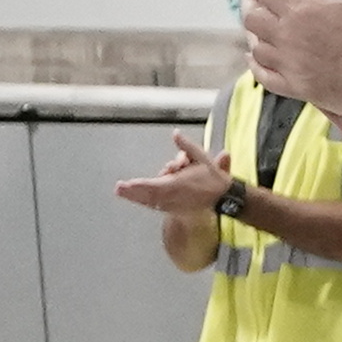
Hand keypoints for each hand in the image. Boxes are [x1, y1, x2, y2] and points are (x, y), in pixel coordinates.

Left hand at [112, 130, 234, 222]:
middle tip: (118, 189)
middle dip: (132, 191)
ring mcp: (174, 204)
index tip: (127, 184)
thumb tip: (175, 133)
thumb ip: (186, 146)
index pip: (155, 184)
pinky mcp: (175, 209)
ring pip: (150, 201)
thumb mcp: (202, 157)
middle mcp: (173, 196)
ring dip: (136, 197)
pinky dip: (146, 202)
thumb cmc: (213, 177)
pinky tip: (136, 199)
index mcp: (178, 183)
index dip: (140, 185)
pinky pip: (157, 205)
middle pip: (148, 195)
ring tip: (122, 192)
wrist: (223, 197)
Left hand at [243, 0, 341, 120]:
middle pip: (253, 18)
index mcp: (305, 11)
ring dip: (254, 33)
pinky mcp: (299, 88)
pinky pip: (264, 77)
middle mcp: (290, 37)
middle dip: (251, 4)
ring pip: (256, 47)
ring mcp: (292, 66)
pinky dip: (256, 65)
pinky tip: (256, 59)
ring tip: (258, 27)